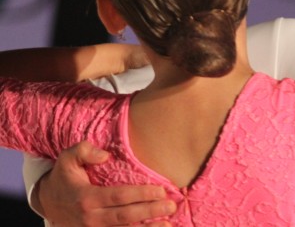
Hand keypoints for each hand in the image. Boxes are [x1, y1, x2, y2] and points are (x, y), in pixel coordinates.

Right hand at [35, 141, 174, 226]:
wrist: (47, 202)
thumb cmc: (64, 177)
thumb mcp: (67, 158)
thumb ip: (84, 150)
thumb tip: (105, 155)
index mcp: (86, 198)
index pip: (119, 197)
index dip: (141, 195)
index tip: (161, 191)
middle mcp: (90, 218)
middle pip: (125, 217)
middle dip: (150, 212)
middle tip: (171, 206)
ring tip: (168, 224)